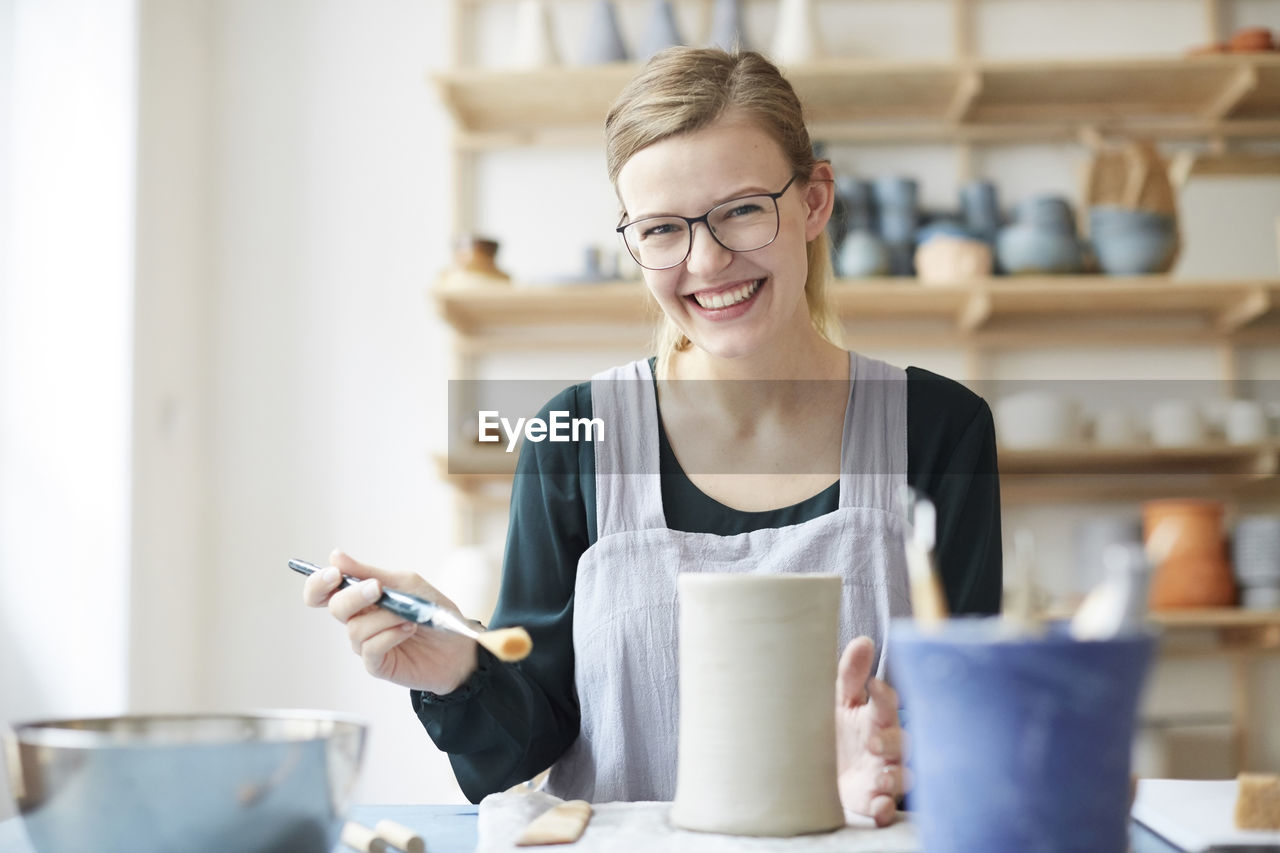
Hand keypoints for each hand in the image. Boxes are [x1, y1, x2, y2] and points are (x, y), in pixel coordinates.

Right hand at [302, 550, 478, 694]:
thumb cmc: (433, 611)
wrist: (459, 644)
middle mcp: (358, 620)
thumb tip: (334, 556)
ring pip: (356, 629)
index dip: (318, 583)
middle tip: (378, 588)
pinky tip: (408, 629)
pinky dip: (390, 635)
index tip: (333, 574)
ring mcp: (366, 643)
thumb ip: (369, 572)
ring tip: (411, 616)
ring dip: (385, 617)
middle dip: (354, 596)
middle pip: (335, 607)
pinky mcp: (377, 664)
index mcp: (361, 597)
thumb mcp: (405, 583)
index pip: (323, 592)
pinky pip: (370, 649)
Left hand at [835, 636, 909, 826]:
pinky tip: (880, 808)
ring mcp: (882, 774)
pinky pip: (887, 807)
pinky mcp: (874, 800)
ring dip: (893, 777)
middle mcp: (885, 746)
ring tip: (879, 776)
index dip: (883, 695)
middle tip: (872, 742)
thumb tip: (863, 641)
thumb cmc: (836, 731)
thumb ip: (851, 675)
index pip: (887, 703)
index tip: (872, 685)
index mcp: (875, 718)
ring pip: (902, 776)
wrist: (818, 773)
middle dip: (891, 742)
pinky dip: (885, 809)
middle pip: (902, 742)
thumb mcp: (838, 701)